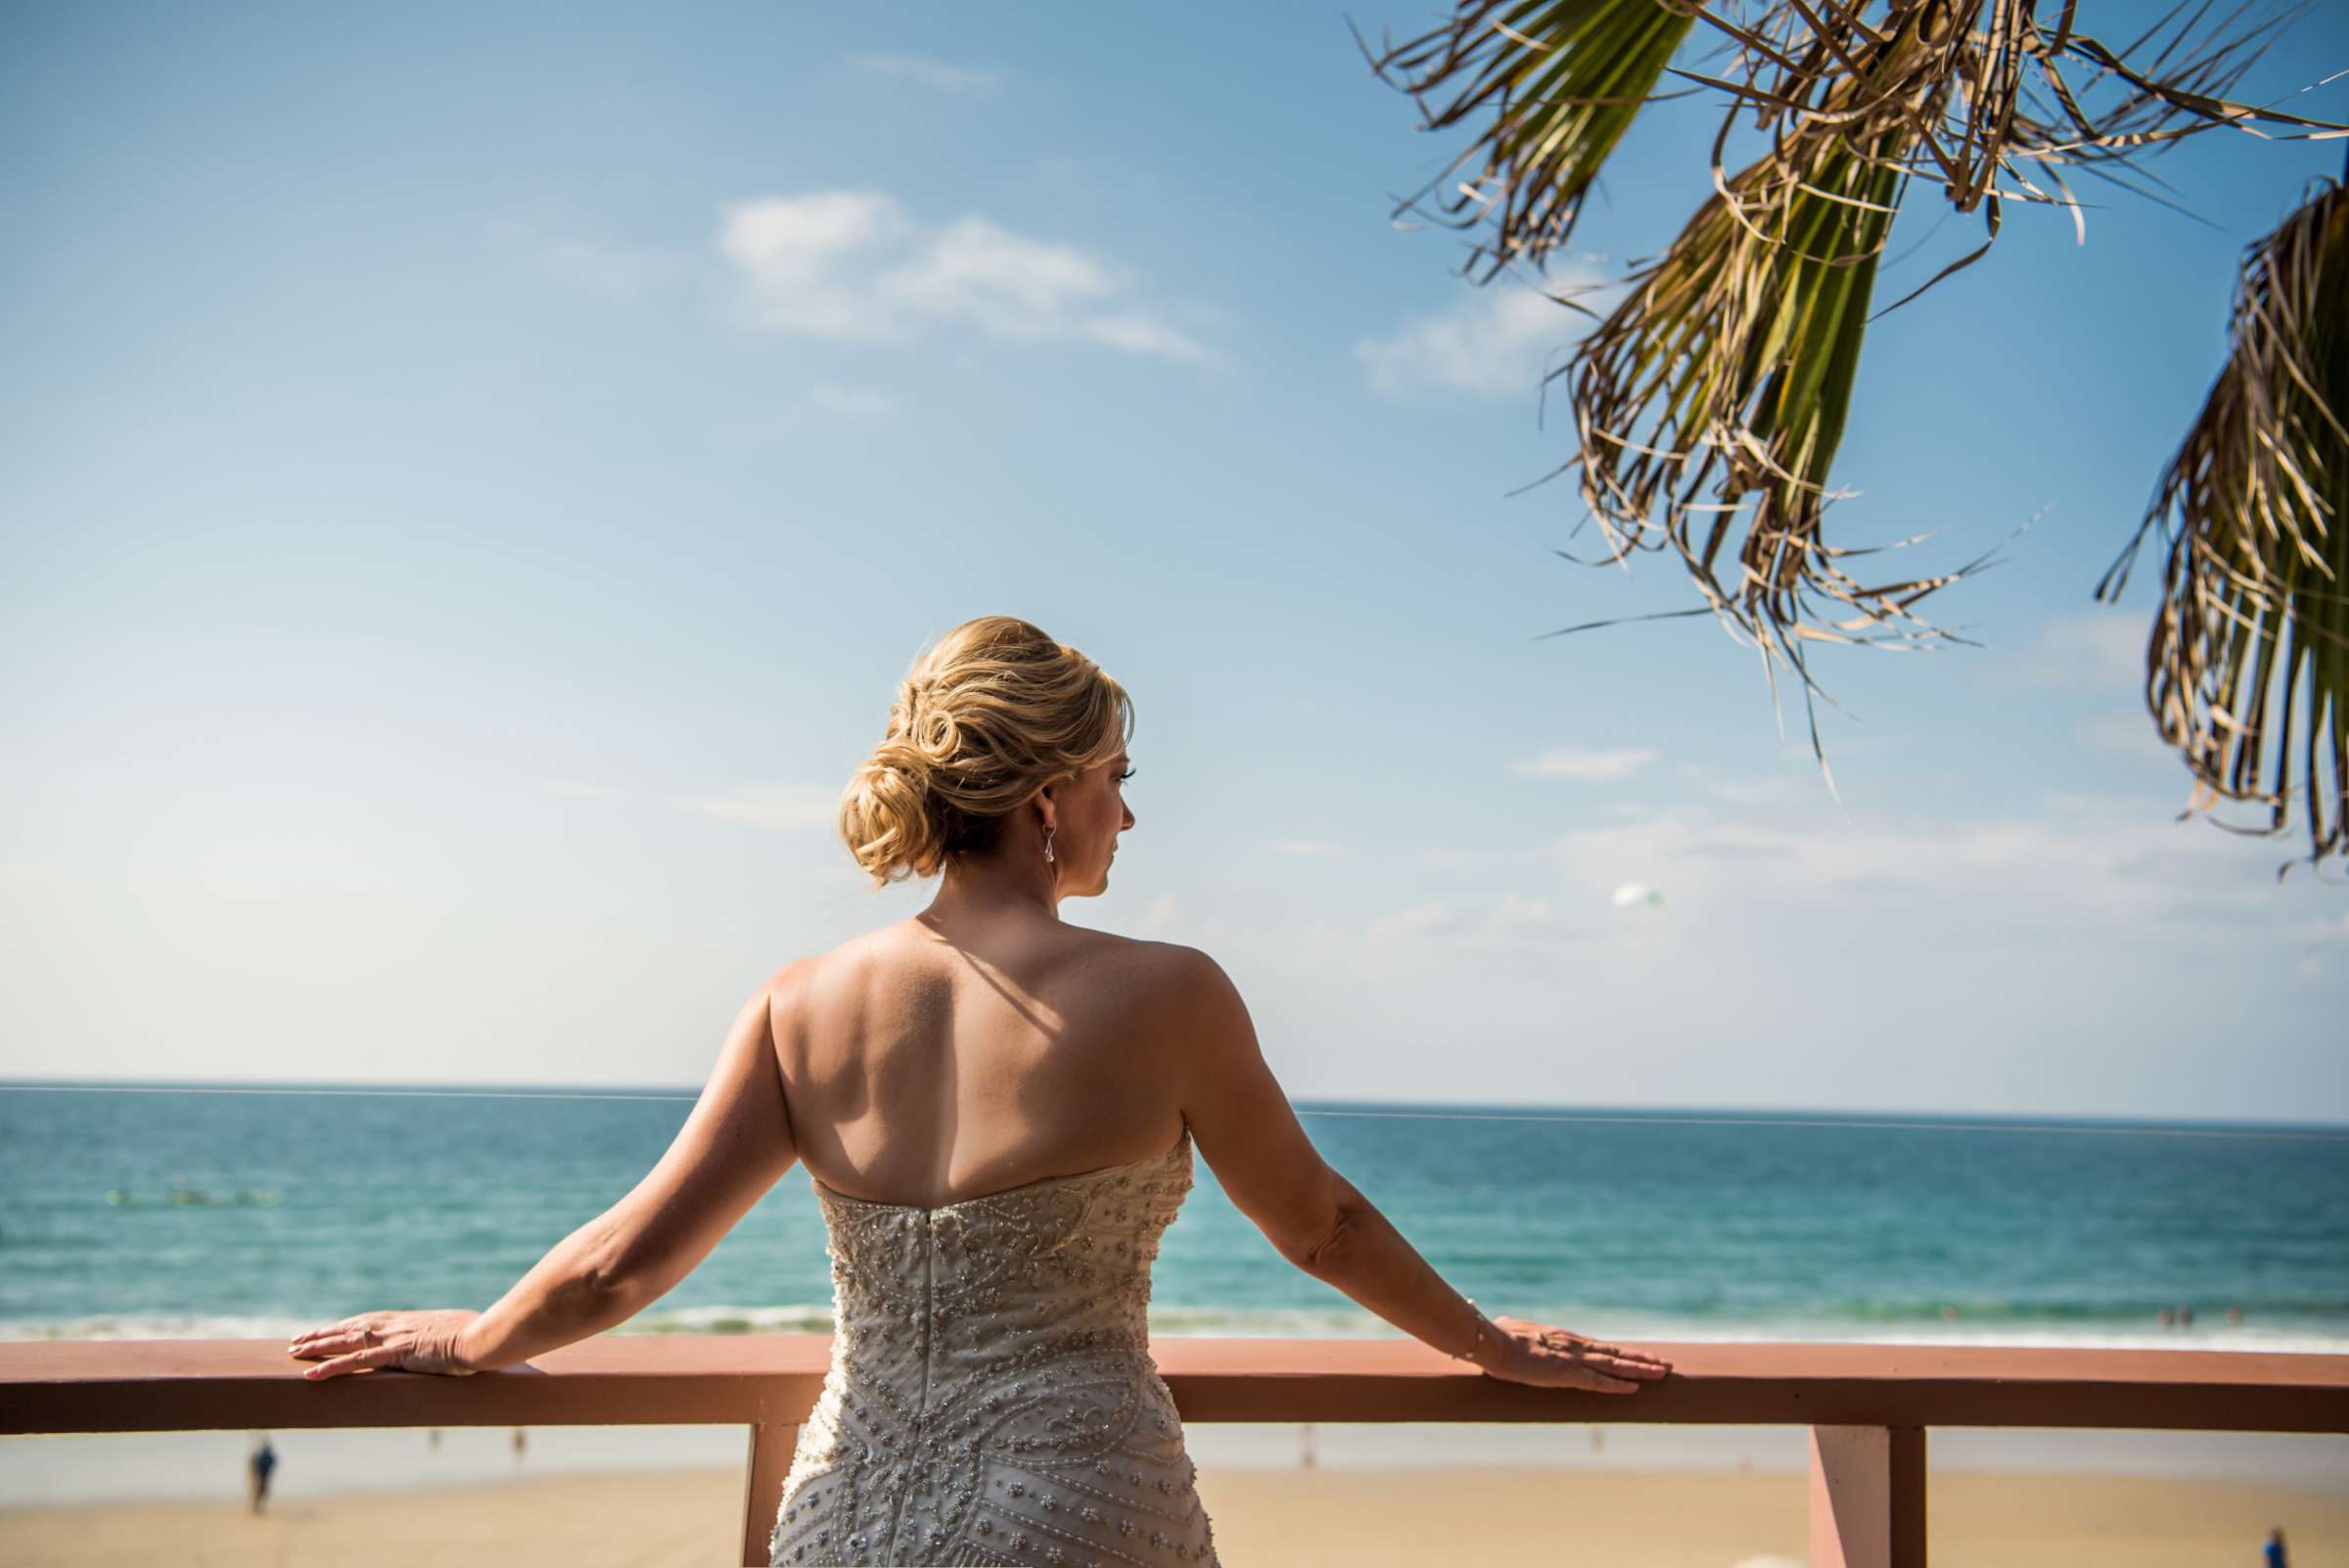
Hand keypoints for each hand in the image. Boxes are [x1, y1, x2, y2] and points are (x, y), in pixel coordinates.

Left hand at [288, 1309, 482, 1379]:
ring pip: (346, 1341)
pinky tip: (311, 1374)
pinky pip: (355, 1362)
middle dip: (321, 1334)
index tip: (326, 1329)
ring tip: (294, 1352)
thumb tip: (449, 1340)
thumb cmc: (477, 1334)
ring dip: (317, 1347)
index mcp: (408, 1321)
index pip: (367, 1321)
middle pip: (349, 1327)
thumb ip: (442, 1336)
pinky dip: (330, 1367)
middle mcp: (395, 1325)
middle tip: (296, 1340)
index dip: (344, 1326)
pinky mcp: (395, 1353)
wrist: (483, 1336)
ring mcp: (393, 1338)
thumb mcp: (454, 1333)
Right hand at [1473, 1314, 1671, 1392]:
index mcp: (1564, 1338)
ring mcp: (1572, 1359)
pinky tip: (1635, 1389)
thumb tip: (1506, 1325)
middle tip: (1666, 1364)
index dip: (1622, 1353)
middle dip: (1642, 1359)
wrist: (1492, 1341)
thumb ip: (1521, 1333)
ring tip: (1663, 1372)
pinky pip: (1597, 1382)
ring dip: (1640, 1369)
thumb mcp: (1515, 1330)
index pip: (1601, 1347)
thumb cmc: (1498, 1335)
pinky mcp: (1566, 1374)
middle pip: (1616, 1353)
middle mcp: (1574, 1346)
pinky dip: (1617, 1385)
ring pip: (1614, 1365)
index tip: (1641, 1355)